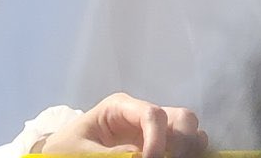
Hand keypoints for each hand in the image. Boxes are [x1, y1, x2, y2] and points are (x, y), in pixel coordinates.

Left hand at [38, 93, 207, 154]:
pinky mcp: (162, 148)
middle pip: (183, 117)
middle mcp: (144, 116)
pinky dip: (189, 155)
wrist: (69, 153)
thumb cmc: (71, 147)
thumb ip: (111, 154)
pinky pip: (188, 148)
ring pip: (192, 132)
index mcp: (121, 107)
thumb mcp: (84, 150)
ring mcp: (156, 132)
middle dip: (184, 141)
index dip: (158, 139)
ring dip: (190, 149)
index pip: (153, 114)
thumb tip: (140, 156)